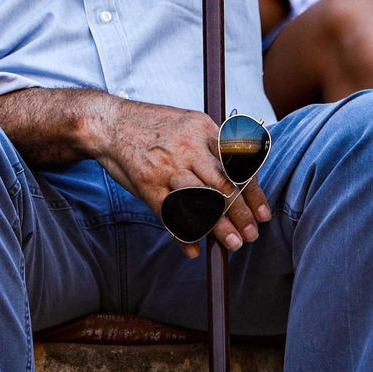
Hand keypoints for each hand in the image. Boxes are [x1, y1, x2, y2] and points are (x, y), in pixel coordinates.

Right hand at [90, 98, 271, 258]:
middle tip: (251, 235)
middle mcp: (187, 146)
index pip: (237, 163)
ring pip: (201, 201)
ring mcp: (167, 166)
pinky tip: (193, 249)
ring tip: (233, 244)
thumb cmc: (152, 126)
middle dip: (241, 214)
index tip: (263, 214)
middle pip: (223, 186)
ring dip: (220, 227)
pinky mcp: (147, 183)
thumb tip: (240, 181)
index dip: (253, 192)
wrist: (108, 122)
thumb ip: (211, 147)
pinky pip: (170, 214)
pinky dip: (183, 235)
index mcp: (203, 128)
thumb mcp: (188, 122)